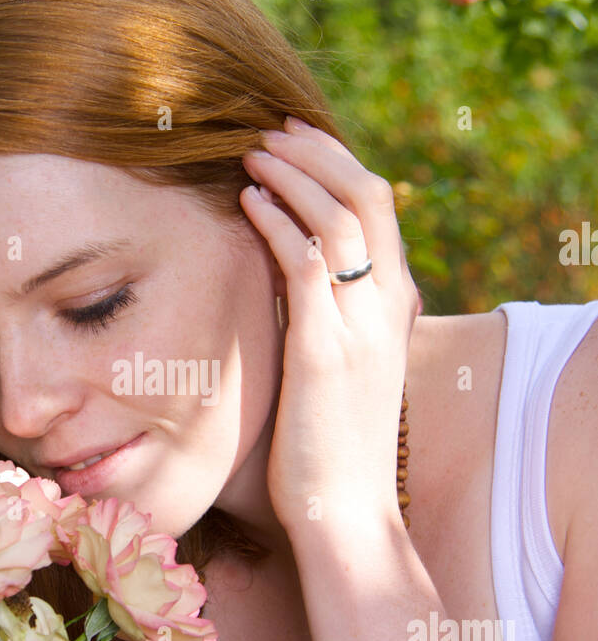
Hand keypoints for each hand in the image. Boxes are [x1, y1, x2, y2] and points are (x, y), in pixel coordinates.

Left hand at [240, 117, 419, 537]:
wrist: (348, 511)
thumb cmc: (332, 447)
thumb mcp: (344, 372)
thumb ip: (330, 321)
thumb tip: (289, 281)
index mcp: (394, 309)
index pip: (380, 209)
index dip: (339, 163)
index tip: (298, 138)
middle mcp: (386, 309)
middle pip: (367, 197)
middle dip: (317, 152)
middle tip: (270, 129)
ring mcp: (359, 328)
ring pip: (337, 219)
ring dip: (293, 175)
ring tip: (251, 153)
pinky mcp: (323, 351)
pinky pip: (305, 264)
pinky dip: (276, 221)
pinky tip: (246, 201)